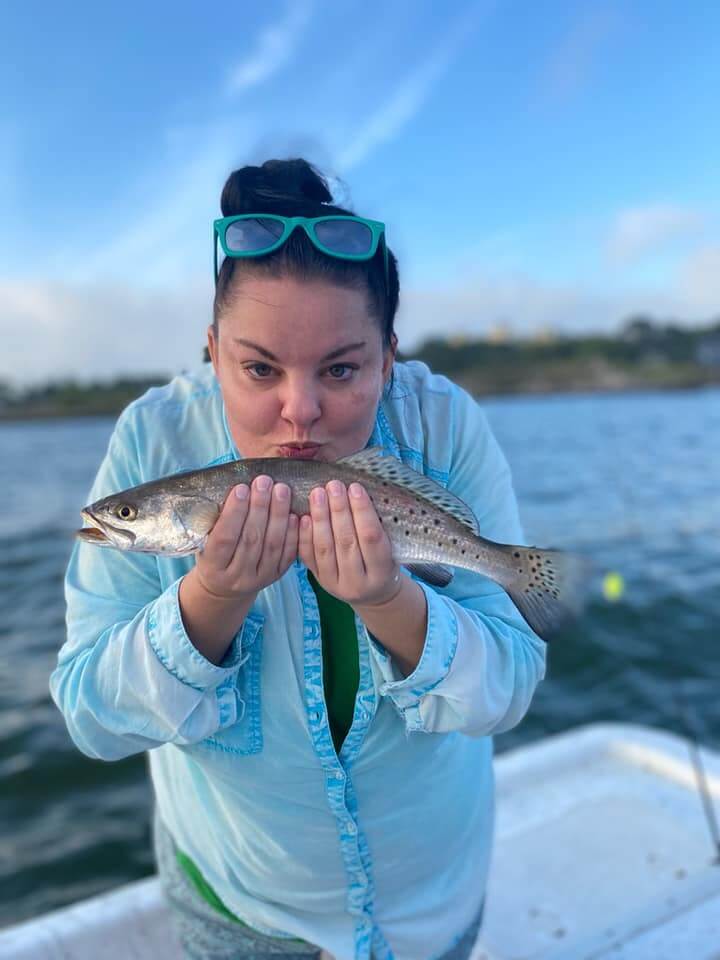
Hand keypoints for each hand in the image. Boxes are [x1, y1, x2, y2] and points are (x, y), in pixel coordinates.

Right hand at [193, 476, 298, 600]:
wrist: (224, 587)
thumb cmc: (213, 555)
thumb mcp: (205, 542)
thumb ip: (216, 522)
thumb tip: (235, 489)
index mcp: (213, 567)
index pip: (224, 538)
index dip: (233, 513)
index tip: (241, 488)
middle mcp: (237, 576)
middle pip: (251, 539)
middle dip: (259, 507)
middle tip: (264, 482)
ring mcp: (259, 578)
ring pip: (272, 545)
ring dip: (278, 514)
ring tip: (281, 490)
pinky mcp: (276, 576)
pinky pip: (287, 554)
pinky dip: (292, 533)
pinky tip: (294, 514)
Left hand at [298, 480, 402, 607]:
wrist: (374, 594)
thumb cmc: (386, 563)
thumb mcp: (393, 550)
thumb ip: (378, 528)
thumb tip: (358, 492)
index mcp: (381, 574)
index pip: (371, 538)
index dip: (363, 511)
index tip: (356, 488)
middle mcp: (358, 583)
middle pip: (346, 542)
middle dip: (339, 510)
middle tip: (334, 485)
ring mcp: (335, 584)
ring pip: (325, 548)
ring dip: (320, 518)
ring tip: (318, 494)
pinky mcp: (319, 582)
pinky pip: (308, 557)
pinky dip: (305, 535)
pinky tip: (304, 516)